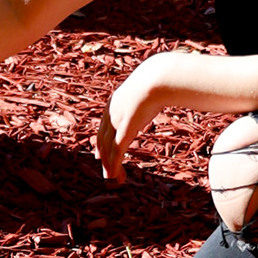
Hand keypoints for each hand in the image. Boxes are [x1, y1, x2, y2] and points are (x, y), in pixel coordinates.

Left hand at [94, 57, 168, 184]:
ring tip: (113, 178)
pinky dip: (114, 165)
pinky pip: (116, 151)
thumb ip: (144, 99)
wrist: (157, 78)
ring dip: (110, 166)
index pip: (103, 128)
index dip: (101, 143)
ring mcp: (116, 121)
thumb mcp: (146, 91)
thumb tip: (153, 100)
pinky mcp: (125, 129)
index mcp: (113, 103)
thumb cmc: (157, 82)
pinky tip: (115, 175)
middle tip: (107, 172)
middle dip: (104, 158)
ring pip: (108, 149)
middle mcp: (111, 113)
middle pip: (102, 141)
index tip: (100, 154)